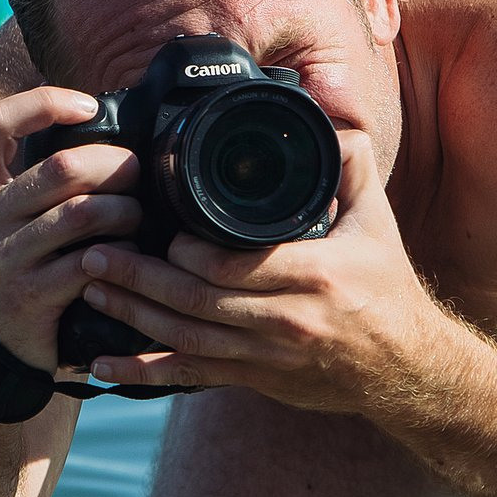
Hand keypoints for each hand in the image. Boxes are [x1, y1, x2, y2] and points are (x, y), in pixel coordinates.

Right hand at [0, 87, 140, 370]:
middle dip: (113, 165)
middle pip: (61, 168)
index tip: (87, 107)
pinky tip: (129, 256)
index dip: (44, 103)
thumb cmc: (6, 264)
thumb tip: (92, 124)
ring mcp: (3, 260)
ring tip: (136, 216)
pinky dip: (122, 254)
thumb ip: (27, 177)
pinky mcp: (30, 298)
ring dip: (126, 211)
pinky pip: (90, 263)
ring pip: (84, 214)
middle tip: (134, 174)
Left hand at [75, 131, 453, 411]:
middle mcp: (289, 320)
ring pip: (187, 340)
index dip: (189, 254)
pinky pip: (192, 377)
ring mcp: (269, 356)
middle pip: (199, 303)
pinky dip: (145, 373)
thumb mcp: (378, 222)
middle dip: (141, 279)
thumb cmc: (387, 286)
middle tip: (96, 253)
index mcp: (316, 275)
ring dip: (133, 317)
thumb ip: (353, 166)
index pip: (238, 267)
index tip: (159, 232)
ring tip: (91, 290)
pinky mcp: (256, 379)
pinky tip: (105, 366)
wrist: (405, 365)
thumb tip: (327, 117)